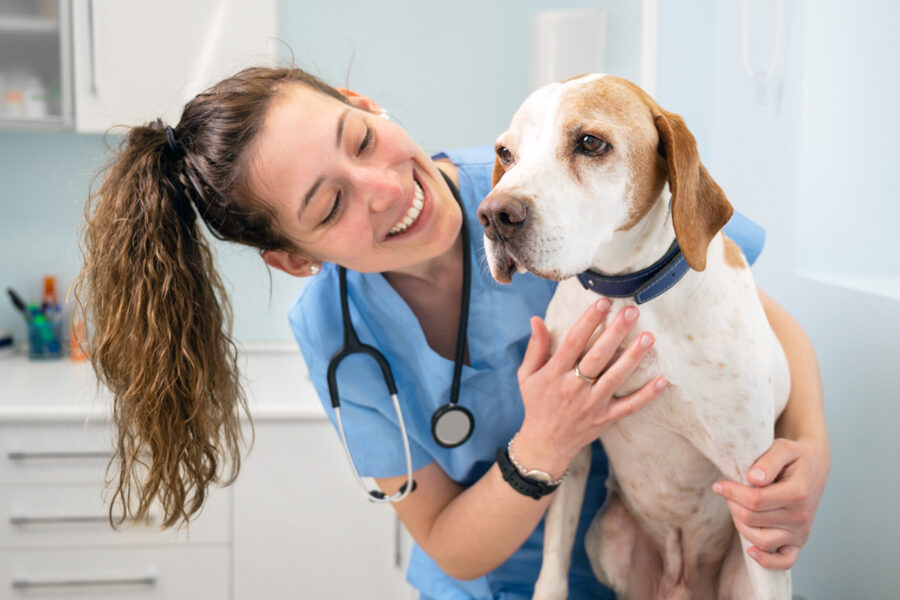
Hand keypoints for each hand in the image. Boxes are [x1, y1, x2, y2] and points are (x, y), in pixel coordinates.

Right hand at [514, 298, 667, 476]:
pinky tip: (662, 379)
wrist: (545, 444)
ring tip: (648, 336)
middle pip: (598, 356)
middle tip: (631, 311)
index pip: (573, 342)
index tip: (603, 302)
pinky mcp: (606, 418)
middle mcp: (573, 388)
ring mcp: (592, 404)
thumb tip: (536, 319)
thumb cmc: (536, 404)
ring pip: (616, 377)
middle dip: (615, 331)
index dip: (589, 320)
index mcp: (554, 374)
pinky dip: (647, 395)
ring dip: (633, 357)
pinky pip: (629, 406)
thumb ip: (535, 347)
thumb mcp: (527, 375)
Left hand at [712, 437, 828, 568]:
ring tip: (736, 507)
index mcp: (797, 493)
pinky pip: (784, 561)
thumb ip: (769, 461)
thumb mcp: (783, 448)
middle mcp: (801, 517)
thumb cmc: (794, 456)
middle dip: (732, 504)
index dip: (731, 492)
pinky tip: (750, 550)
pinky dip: (766, 561)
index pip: (755, 500)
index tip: (718, 485)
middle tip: (727, 491)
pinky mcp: (799, 542)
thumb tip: (754, 478)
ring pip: (761, 540)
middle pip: (752, 519)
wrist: (813, 467)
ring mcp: (801, 532)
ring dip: (741, 525)